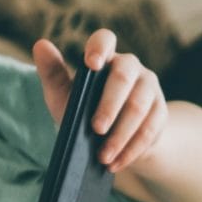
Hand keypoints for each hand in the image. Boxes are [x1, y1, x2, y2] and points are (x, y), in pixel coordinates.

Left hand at [33, 29, 165, 174]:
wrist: (115, 141)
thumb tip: (41, 45)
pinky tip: (116, 162)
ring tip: (103, 156)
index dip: (99, 48)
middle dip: (109, 105)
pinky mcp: (160, 111)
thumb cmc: (84, 111)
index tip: (91, 64)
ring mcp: (149, 87)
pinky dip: (131, 149)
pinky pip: (150, 129)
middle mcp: (130, 66)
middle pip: (124, 77)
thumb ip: (52, 73)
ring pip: (138, 107)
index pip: (105, 39)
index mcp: (105, 57)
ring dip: (120, 135)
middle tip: (96, 129)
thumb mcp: (64, 96)